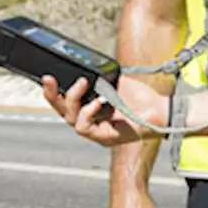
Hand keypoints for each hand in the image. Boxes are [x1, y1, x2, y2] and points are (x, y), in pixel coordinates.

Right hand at [42, 75, 167, 146]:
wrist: (160, 110)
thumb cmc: (140, 98)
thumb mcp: (114, 82)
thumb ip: (98, 79)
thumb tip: (83, 69)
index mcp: (91, 108)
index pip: (66, 102)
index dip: (54, 91)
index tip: (48, 77)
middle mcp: (91, 121)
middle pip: (62, 111)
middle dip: (51, 95)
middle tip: (48, 79)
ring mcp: (97, 131)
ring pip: (70, 118)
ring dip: (73, 98)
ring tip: (83, 83)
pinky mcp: (104, 138)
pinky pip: (83, 127)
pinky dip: (88, 112)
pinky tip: (98, 102)